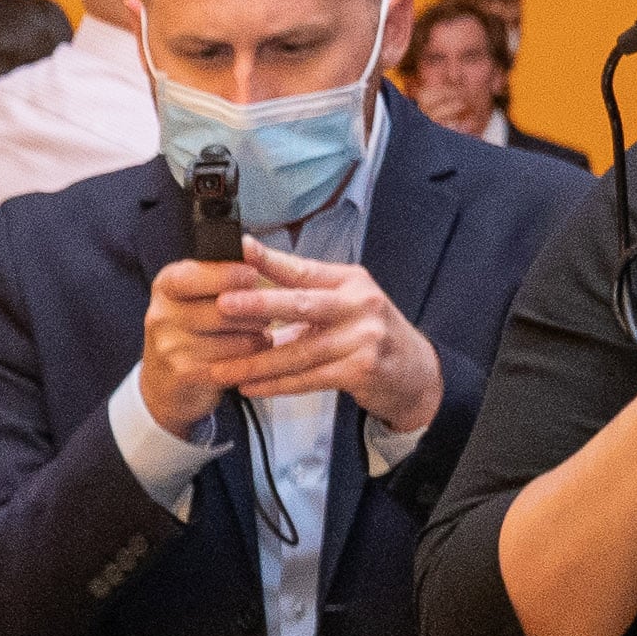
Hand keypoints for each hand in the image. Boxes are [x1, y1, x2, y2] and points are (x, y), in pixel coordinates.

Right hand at [136, 256, 252, 436]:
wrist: (162, 381)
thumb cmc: (190, 329)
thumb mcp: (194, 296)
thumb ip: (219, 275)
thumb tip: (254, 251)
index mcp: (166, 286)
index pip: (196, 275)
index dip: (229, 275)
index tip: (251, 275)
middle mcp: (162, 314)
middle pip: (224, 308)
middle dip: (256, 310)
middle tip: (267, 312)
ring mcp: (170, 346)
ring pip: (235, 338)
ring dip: (257, 337)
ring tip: (258, 334)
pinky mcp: (185, 373)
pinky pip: (235, 363)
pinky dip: (251, 359)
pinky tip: (251, 355)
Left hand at [208, 241, 443, 431]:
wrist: (415, 373)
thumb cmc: (368, 334)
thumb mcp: (344, 304)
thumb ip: (304, 294)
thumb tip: (247, 282)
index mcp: (350, 281)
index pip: (303, 269)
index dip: (269, 259)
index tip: (238, 248)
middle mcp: (360, 304)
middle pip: (302, 303)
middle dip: (259, 304)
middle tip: (222, 304)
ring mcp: (364, 338)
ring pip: (299, 351)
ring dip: (257, 362)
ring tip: (221, 368)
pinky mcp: (362, 369)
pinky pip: (309, 378)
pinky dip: (277, 385)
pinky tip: (250, 387)